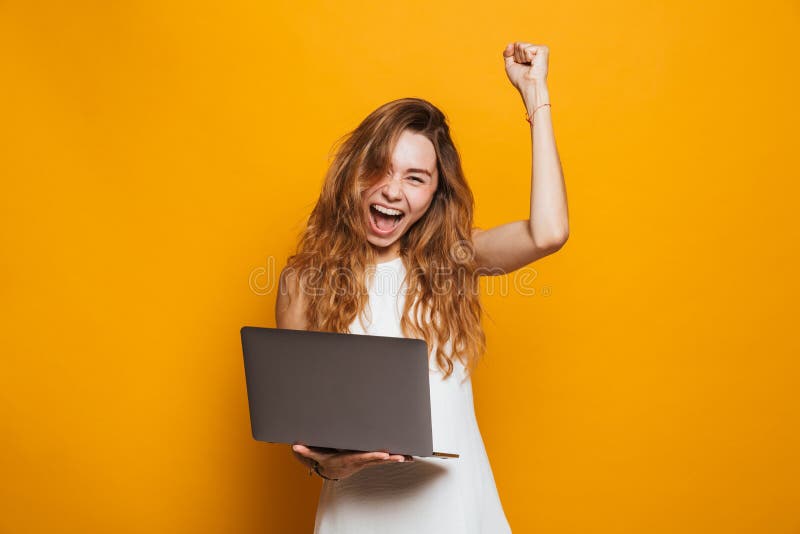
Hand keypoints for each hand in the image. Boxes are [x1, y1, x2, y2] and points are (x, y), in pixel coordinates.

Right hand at [291, 443, 413, 480]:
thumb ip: (307, 450)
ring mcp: (367, 460)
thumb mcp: (317, 455)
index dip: (374, 455)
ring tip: (409, 457)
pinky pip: (384, 458)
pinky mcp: (370, 459)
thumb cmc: (326, 459)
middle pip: (377, 459)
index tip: (384, 454)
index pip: (364, 456)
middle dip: (389, 458)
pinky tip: (406, 456)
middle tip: (402, 456)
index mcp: (351, 458)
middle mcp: (361, 460)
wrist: (333, 469)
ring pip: (383, 459)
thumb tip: (295, 446)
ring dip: (396, 458)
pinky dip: (395, 457)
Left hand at [503, 41, 548, 93]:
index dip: (513, 56)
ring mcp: (541, 49)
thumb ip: (507, 53)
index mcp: (530, 53)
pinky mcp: (543, 49)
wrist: (528, 86)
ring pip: (521, 46)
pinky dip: (526, 57)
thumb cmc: (521, 79)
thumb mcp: (510, 65)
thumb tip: (510, 44)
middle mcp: (536, 50)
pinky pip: (527, 49)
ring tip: (529, 66)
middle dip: (517, 57)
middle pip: (517, 44)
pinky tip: (533, 63)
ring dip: (521, 58)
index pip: (515, 45)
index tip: (519, 65)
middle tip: (525, 67)